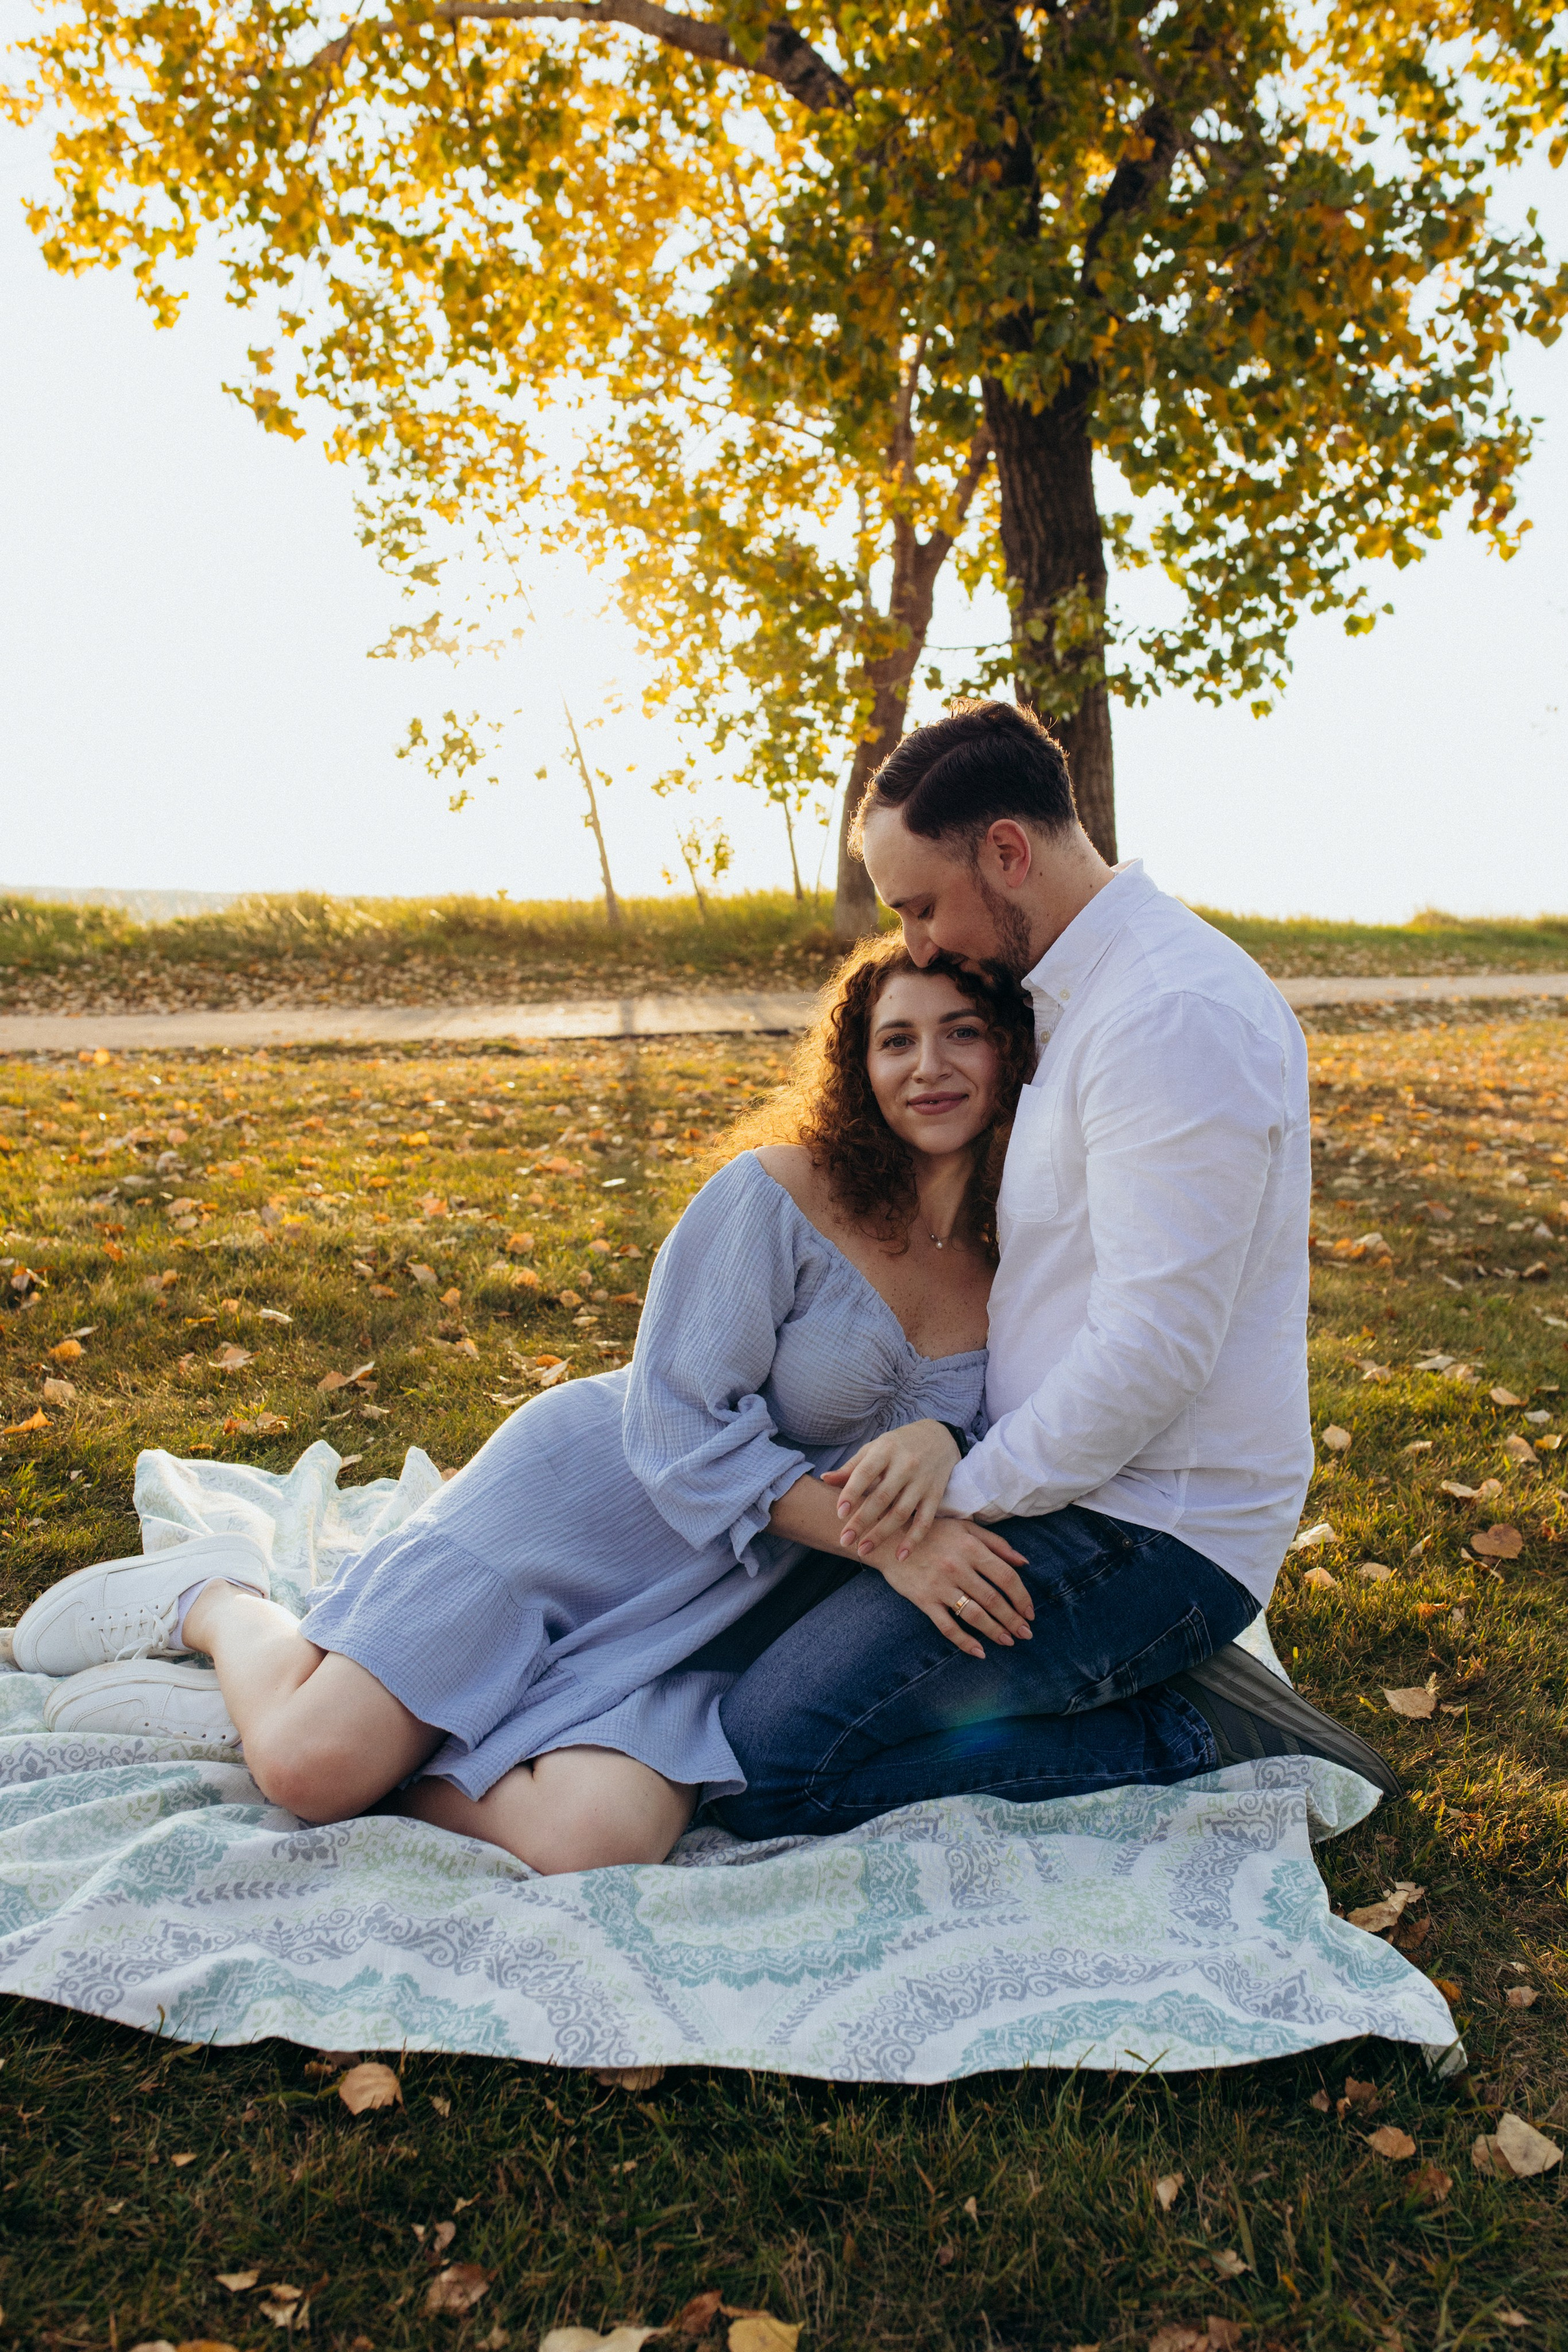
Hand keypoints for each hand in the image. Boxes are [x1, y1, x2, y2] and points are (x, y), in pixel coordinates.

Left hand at [821, 1419, 960, 1557]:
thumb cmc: (898, 1445)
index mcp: (885, 1450)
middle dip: (862, 1521)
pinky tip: (900, 1556)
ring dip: (881, 1534)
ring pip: (901, 1512)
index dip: (851, 1493)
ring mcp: (922, 1481)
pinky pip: (925, 1521)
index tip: (839, 1513)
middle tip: (845, 1540)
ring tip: (863, 1550)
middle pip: (882, 1497)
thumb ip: (851, 1467)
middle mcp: (905, 1465)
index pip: (865, 1473)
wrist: (939, 1437)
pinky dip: (913, 1540)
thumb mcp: (874, 1448)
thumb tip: (825, 1479)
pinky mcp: (935, 1495)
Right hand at [859, 1517, 1032, 1658]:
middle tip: (1026, 1634)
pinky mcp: (924, 1600)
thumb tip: (1024, 1562)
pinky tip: (979, 1652)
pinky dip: (965, 1641)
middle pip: (993, 1599)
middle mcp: (958, 1567)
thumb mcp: (965, 1528)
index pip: (1006, 1577)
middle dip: (1013, 1619)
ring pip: (974, 1614)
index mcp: (971, 1548)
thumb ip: (996, 1543)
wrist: (889, 1538)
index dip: (1022, 1597)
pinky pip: (947, 1626)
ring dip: (995, 1631)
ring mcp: (940, 1585)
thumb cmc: (932, 1532)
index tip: (1030, 1612)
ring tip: (1008, 1641)